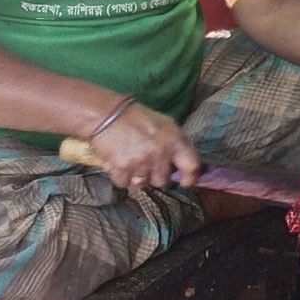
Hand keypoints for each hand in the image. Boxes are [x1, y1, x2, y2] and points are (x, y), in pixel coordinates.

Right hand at [89, 102, 203, 191]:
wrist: (106, 115)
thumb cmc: (137, 118)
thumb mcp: (165, 125)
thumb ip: (175, 144)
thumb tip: (180, 164)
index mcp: (175, 140)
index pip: (192, 166)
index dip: (191, 177)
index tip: (186, 183)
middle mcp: (161, 153)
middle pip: (163, 181)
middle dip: (155, 176)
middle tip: (146, 164)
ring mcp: (141, 162)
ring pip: (143, 184)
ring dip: (137, 177)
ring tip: (131, 162)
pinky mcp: (122, 168)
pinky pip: (124, 184)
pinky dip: (120, 177)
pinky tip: (118, 164)